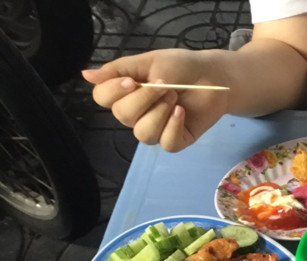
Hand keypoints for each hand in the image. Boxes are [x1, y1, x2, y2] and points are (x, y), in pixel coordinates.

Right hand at [82, 49, 229, 151]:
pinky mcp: (176, 140)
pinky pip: (166, 143)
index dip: (114, 91)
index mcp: (125, 94)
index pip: (103, 99)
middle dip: (144, 98)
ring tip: (174, 97)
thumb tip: (85, 75)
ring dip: (159, 112)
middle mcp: (136, 115)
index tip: (132, 80)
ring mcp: (156, 129)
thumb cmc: (180, 67)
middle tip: (164, 85)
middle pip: (122, 116)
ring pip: (143, 133)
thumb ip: (118, 69)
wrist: (212, 76)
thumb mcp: (148, 62)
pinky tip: (181, 111)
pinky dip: (173, 126)